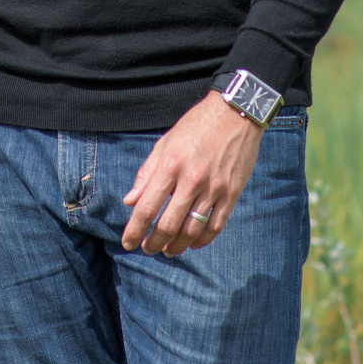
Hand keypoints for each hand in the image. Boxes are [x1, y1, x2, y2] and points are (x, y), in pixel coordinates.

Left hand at [120, 91, 262, 255]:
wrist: (235, 113)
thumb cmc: (195, 126)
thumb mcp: (165, 143)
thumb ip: (146, 173)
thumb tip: (130, 201)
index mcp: (170, 166)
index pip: (147, 207)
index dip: (134, 230)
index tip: (127, 242)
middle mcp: (191, 180)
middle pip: (169, 224)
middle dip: (154, 242)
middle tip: (148, 249)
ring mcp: (214, 189)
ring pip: (192, 230)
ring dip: (177, 246)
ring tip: (168, 250)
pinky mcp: (232, 193)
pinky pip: (216, 225)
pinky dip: (203, 240)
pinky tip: (193, 244)